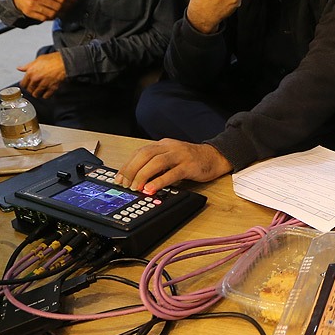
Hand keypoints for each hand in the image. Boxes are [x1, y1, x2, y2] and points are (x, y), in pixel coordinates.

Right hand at [12, 0, 75, 21]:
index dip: (70, 1)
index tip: (74, 1)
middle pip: (58, 6)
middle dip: (67, 7)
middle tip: (71, 6)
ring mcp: (32, 6)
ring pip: (52, 14)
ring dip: (61, 13)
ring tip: (65, 11)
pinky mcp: (29, 13)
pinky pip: (44, 18)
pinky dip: (52, 17)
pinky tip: (56, 14)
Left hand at [16, 51, 66, 99]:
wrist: (64, 61)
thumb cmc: (52, 59)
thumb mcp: (37, 60)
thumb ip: (27, 66)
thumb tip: (20, 68)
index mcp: (31, 72)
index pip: (23, 84)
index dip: (25, 85)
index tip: (27, 85)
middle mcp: (36, 79)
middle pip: (29, 90)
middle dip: (31, 90)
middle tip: (33, 88)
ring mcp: (44, 84)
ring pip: (36, 94)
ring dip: (37, 94)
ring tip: (39, 92)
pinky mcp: (52, 88)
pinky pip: (46, 96)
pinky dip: (45, 96)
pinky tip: (46, 93)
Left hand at [116, 139, 232, 192]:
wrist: (216, 157)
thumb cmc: (192, 159)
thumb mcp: (171, 158)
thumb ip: (157, 165)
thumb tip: (137, 179)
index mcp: (163, 144)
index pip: (140, 152)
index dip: (127, 165)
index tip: (119, 178)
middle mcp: (170, 147)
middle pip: (145, 155)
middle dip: (132, 170)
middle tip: (125, 184)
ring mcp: (180, 155)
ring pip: (156, 162)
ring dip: (143, 176)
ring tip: (136, 188)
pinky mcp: (190, 165)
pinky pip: (172, 173)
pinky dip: (159, 181)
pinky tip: (151, 189)